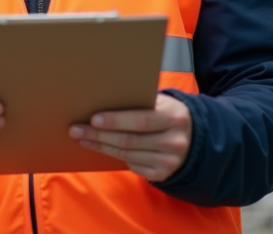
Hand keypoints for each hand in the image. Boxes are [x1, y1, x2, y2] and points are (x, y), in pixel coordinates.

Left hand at [69, 93, 191, 181]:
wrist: (195, 139)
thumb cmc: (169, 114)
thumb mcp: (164, 103)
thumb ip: (141, 102)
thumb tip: (105, 98)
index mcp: (174, 117)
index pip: (140, 120)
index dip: (116, 121)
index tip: (93, 119)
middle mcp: (173, 141)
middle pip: (129, 140)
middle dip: (99, 135)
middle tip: (76, 129)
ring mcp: (169, 161)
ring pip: (127, 154)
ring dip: (101, 146)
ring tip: (83, 138)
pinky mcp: (162, 174)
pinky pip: (132, 165)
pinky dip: (114, 156)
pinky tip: (101, 148)